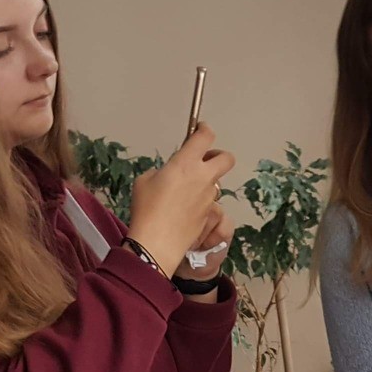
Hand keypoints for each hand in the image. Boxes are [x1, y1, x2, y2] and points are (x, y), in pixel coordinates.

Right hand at [127, 123, 234, 268]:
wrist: (158, 242)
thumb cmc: (147, 209)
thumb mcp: (145, 180)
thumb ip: (162, 171)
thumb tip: (169, 175)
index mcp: (186, 163)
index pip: (205, 136)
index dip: (203, 129)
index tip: (199, 129)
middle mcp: (203, 177)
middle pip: (226, 157)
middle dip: (218, 155)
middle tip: (204, 160)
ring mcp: (209, 196)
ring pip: (216, 182)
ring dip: (206, 181)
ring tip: (186, 190)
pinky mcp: (209, 213)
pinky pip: (209, 201)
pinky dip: (200, 200)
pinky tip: (184, 209)